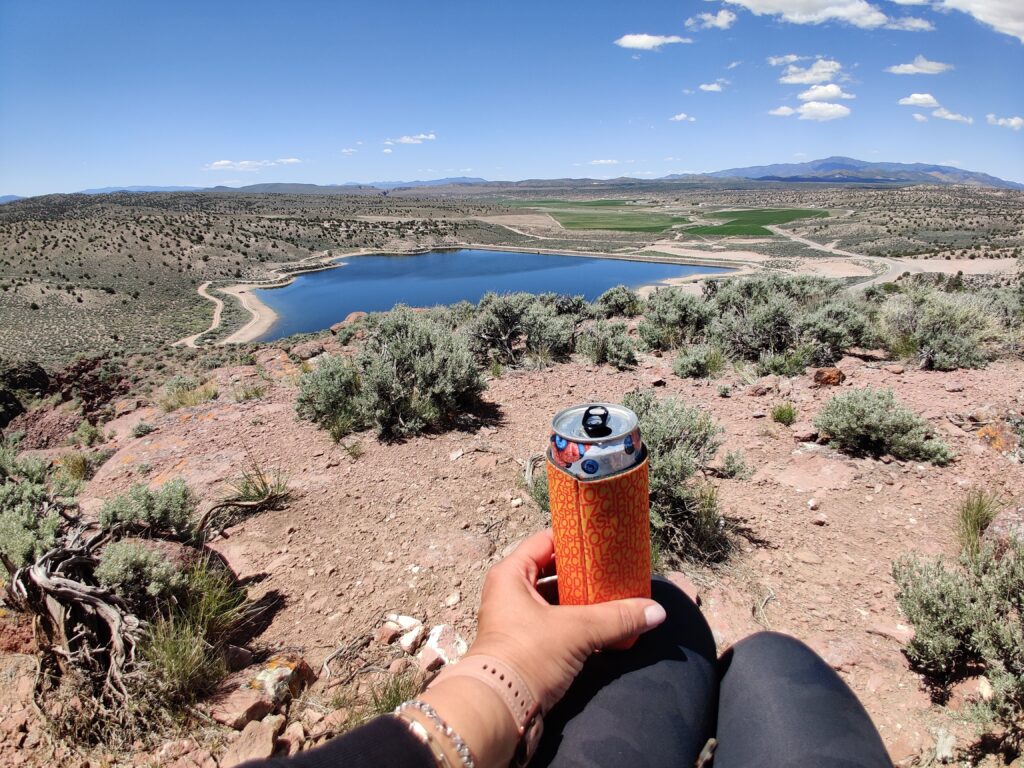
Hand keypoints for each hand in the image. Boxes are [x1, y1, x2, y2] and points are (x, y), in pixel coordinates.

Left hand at [467, 528, 665, 712]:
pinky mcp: (526, 647)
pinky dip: (577, 625)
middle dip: (583, 574)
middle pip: (552, 573)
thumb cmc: (528, 655)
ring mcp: (516, 622)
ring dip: (582, 602)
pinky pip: (556, 626)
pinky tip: (604, 627)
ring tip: (616, 597)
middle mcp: (510, 593)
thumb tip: (656, 612)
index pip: (545, 542)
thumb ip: (617, 618)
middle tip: (615, 570)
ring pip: (556, 602)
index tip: (603, 539)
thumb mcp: (577, 630)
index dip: (574, 539)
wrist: (499, 710)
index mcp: (511, 575)